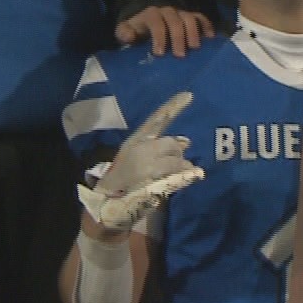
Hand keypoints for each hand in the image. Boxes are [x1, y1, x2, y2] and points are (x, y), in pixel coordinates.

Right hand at [79, 92, 203, 234]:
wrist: (107, 207)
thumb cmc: (125, 182)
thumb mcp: (140, 159)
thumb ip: (161, 148)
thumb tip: (186, 140)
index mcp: (134, 141)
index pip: (155, 121)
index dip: (172, 107)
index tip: (189, 95)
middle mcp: (139, 150)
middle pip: (171, 144)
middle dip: (177, 155)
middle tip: (171, 167)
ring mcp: (144, 169)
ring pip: (177, 161)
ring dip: (181, 169)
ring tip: (171, 179)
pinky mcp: (150, 186)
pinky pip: (176, 178)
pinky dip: (187, 177)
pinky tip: (195, 176)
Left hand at [116, 5, 214, 57]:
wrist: (149, 16)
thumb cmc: (138, 29)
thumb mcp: (126, 30)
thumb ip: (125, 33)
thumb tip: (130, 37)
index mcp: (151, 14)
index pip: (156, 22)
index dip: (158, 36)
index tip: (159, 53)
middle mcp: (168, 11)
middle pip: (175, 20)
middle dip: (178, 37)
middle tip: (180, 55)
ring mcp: (181, 13)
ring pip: (189, 18)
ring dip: (193, 32)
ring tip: (196, 48)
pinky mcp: (191, 17)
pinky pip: (201, 18)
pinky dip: (207, 26)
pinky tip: (210, 38)